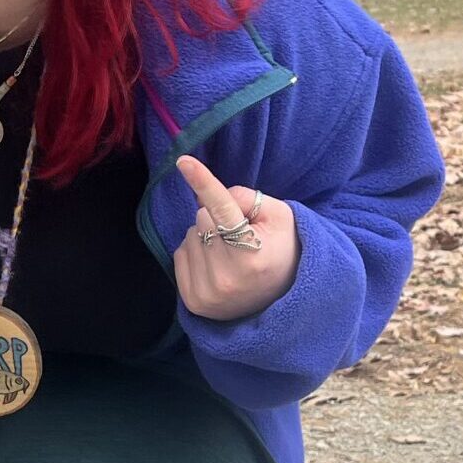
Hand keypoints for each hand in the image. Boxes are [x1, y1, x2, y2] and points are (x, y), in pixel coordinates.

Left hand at [172, 154, 298, 321]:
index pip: (223, 210)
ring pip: (189, 236)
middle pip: (202, 218)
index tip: (183, 161)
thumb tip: (203, 196)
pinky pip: (179, 254)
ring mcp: (207, 292)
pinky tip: (217, 267)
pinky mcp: (193, 302)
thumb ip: (244, 197)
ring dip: (206, 237)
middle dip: (217, 219)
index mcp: (252, 254)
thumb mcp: (278, 215)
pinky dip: (195, 253)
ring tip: (231, 255)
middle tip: (241, 237)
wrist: (283, 297)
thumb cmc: (282, 248)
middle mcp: (226, 277)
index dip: (203, 183)